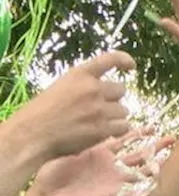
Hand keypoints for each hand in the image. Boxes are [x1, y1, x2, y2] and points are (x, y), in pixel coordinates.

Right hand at [14, 51, 134, 160]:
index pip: (109, 59)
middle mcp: (92, 88)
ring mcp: (99, 108)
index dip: (124, 60)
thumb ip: (82, 87)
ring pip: (123, 110)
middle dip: (113, 100)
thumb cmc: (39, 114)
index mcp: (79, 74)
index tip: (131, 66)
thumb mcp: (59, 89)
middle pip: (121, 90)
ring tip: (95, 124)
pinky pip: (124, 126)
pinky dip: (116, 131)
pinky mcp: (103, 128)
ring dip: (114, 117)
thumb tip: (106, 94)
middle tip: (98, 110)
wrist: (31, 135)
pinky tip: (103, 133)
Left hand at [31, 130, 173, 195]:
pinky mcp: (110, 194)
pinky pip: (130, 189)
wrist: (47, 194)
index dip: (140, 134)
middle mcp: (110, 165)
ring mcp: (112, 180)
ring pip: (139, 171)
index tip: (153, 126)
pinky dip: (142, 185)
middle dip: (155, 147)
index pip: (125, 140)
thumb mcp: (69, 148)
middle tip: (172, 139)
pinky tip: (154, 180)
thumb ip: (83, 136)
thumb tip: (92, 118)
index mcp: (101, 152)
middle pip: (138, 155)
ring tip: (169, 159)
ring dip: (154, 166)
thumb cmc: (52, 170)